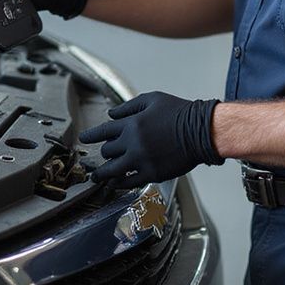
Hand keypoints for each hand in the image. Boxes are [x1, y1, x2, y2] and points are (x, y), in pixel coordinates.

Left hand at [78, 91, 223, 186]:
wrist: (200, 131)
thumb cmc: (179, 112)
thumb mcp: (152, 100)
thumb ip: (129, 106)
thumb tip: (111, 114)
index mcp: (131, 123)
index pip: (103, 131)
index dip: (91, 136)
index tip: (83, 139)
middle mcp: (132, 142)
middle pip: (107, 151)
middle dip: (104, 152)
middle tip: (103, 155)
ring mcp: (141, 160)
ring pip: (112, 170)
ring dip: (102, 174)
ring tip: (96, 177)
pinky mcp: (152, 174)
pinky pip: (129, 182)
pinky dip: (120, 183)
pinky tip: (116, 184)